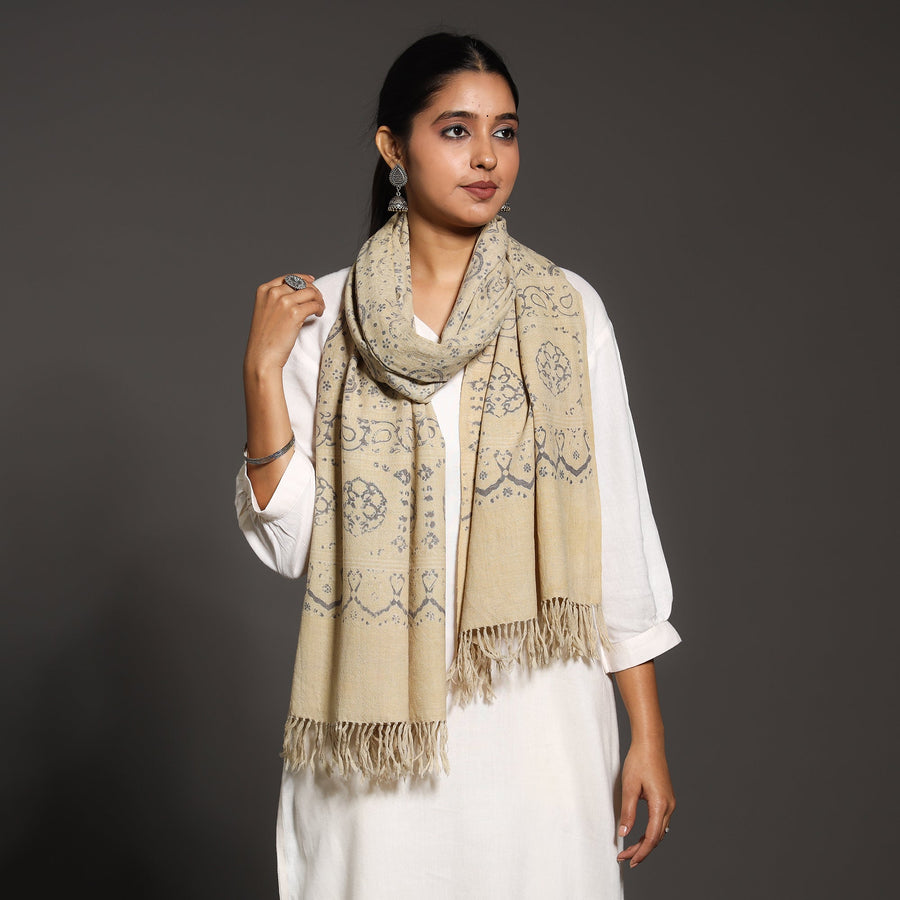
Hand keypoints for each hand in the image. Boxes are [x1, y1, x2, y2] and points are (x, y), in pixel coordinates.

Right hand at [244, 273, 324, 376]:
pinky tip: (318, 315)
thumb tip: (298, 292)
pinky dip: (320, 309)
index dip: (302, 278)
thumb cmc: (265, 339)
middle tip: (318, 301)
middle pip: (301, 283)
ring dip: (319, 300)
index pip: (288, 277)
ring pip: (311, 292)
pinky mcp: (294, 313)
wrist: (262, 356)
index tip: (311, 281)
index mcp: (264, 290)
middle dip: (313, 291)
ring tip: (319, 309)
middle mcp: (273, 292)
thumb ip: (276, 299)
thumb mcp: (265, 312)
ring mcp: (284, 302)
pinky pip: (314, 305)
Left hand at [616, 740, 675, 868]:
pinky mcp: (667, 799)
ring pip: (659, 831)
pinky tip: (640, 835)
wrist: (650, 744)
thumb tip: (624, 833)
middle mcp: (669, 806)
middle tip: (624, 858)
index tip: (629, 860)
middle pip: (656, 837)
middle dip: (641, 850)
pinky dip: (650, 832)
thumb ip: (628, 811)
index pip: (652, 837)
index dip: (640, 852)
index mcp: (661, 805)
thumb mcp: (629, 786)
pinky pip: (660, 822)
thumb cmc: (639, 762)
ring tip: (630, 850)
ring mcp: (670, 802)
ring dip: (646, 842)